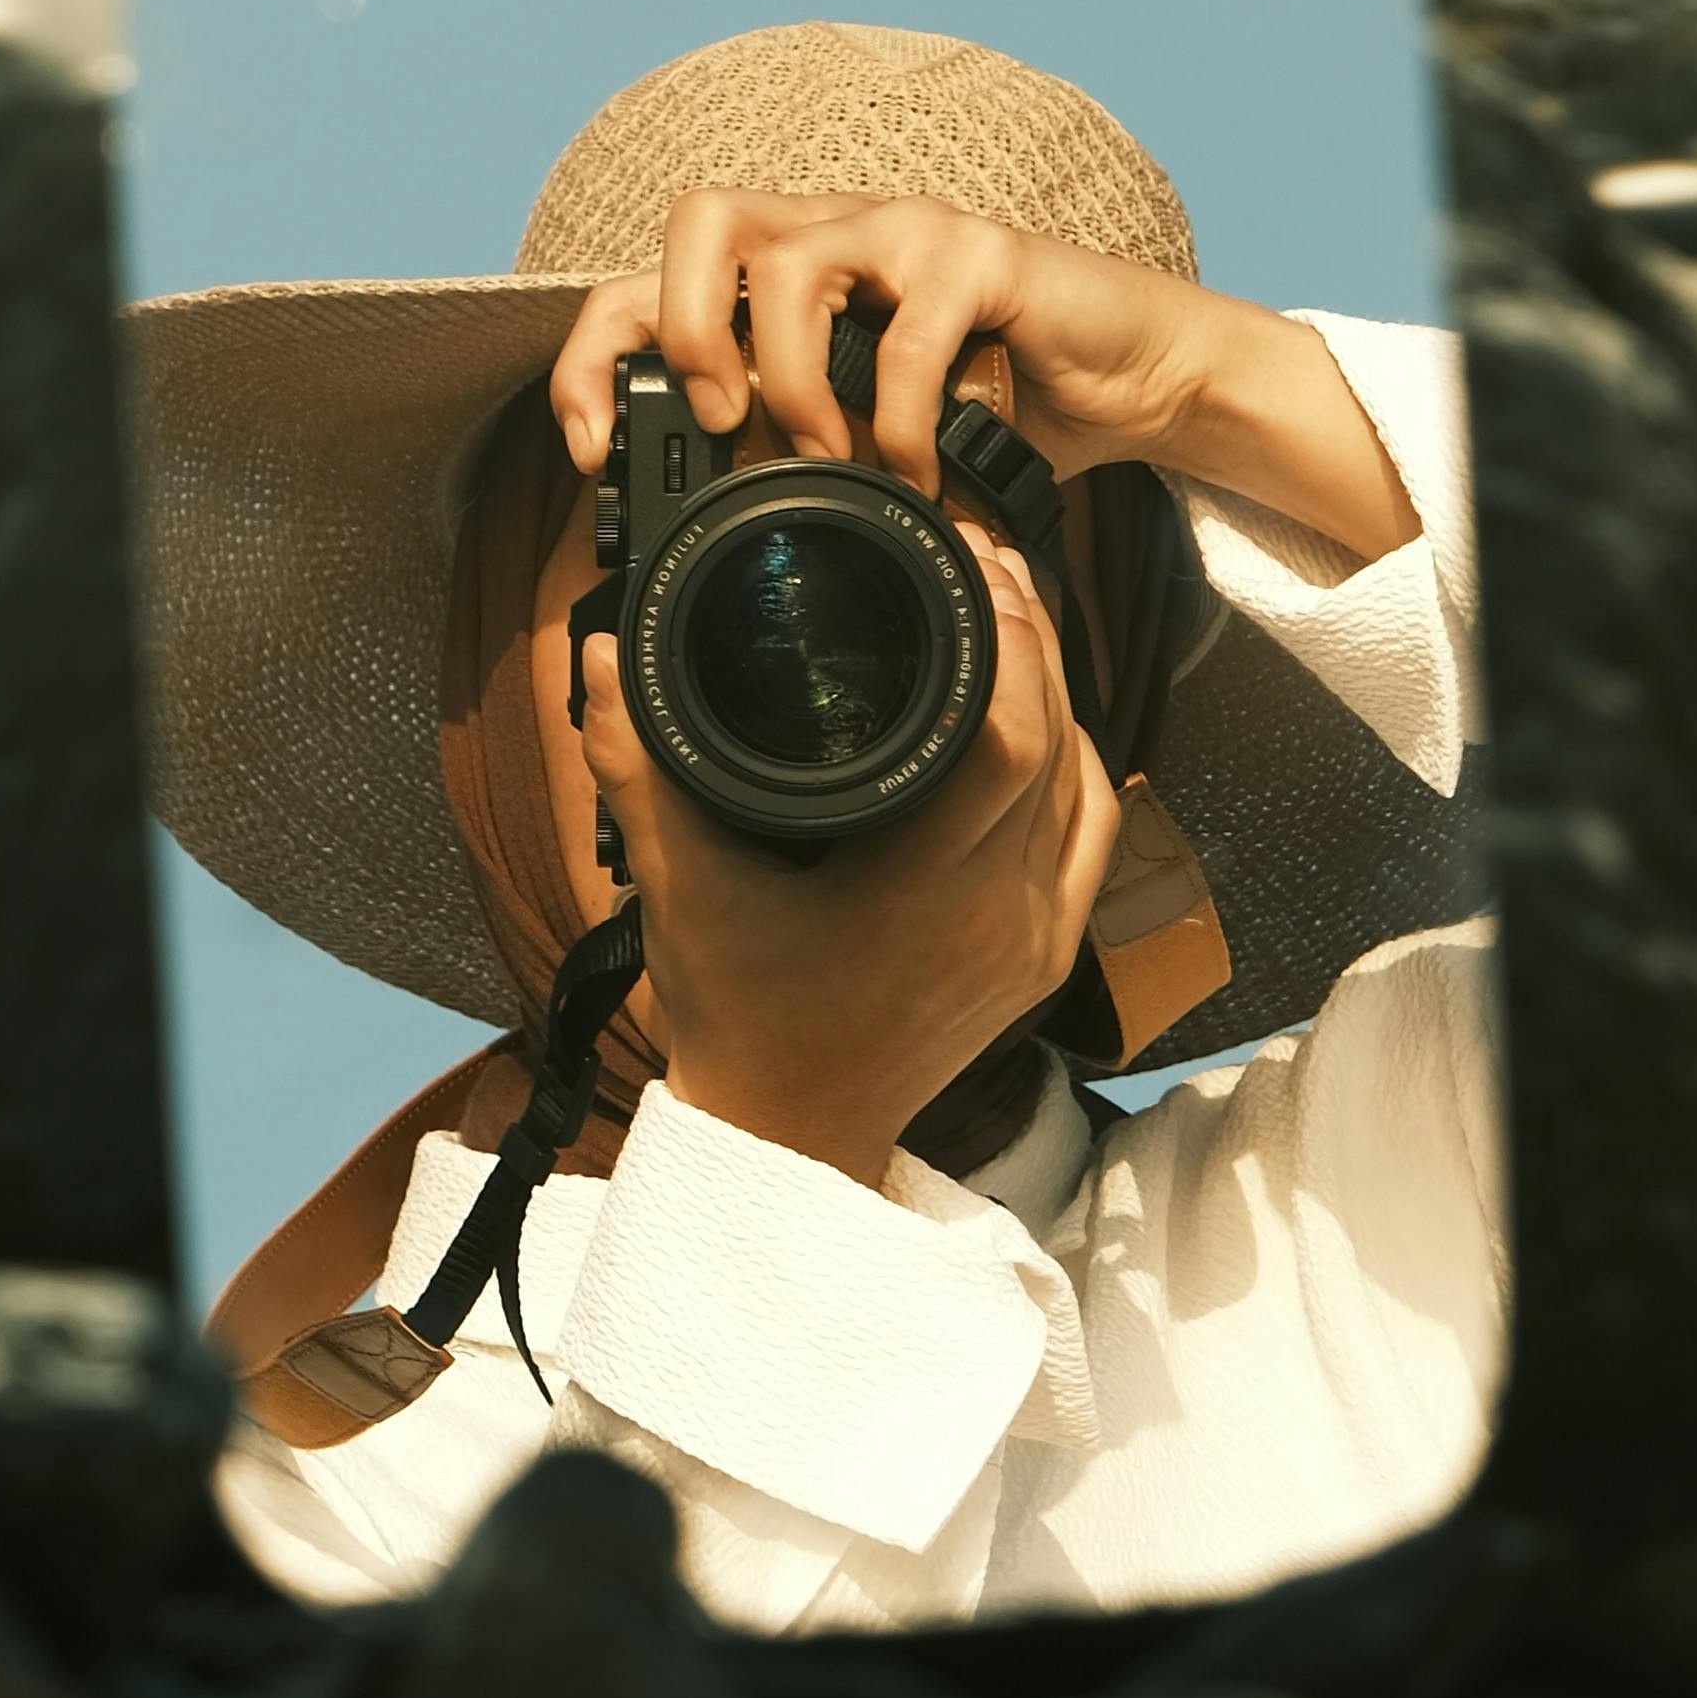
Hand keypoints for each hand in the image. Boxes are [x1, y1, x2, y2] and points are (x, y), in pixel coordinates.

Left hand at [546, 187, 1205, 498]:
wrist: (1131, 372)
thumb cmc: (991, 403)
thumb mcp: (870, 433)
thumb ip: (795, 453)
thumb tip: (699, 539)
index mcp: (789, 272)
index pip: (651, 277)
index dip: (597, 353)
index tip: (596, 449)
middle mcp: (836, 231)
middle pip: (703, 220)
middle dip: (681, 327)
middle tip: (720, 423)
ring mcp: (908, 233)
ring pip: (791, 262)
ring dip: (790, 378)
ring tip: (826, 459)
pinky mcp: (984, 255)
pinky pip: (910, 332)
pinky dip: (900, 421)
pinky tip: (920, 477)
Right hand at [578, 528, 1122, 1189]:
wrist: (789, 1138)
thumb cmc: (738, 1020)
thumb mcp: (676, 891)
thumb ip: (638, 768)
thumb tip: (604, 661)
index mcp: (923, 893)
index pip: (1010, 737)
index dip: (1007, 632)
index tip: (969, 559)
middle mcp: (1001, 915)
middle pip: (1060, 741)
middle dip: (1034, 636)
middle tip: (986, 560)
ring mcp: (1034, 941)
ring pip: (1088, 782)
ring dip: (1061, 694)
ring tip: (1013, 617)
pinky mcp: (1045, 958)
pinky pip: (1092, 836)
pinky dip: (1075, 765)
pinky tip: (1043, 719)